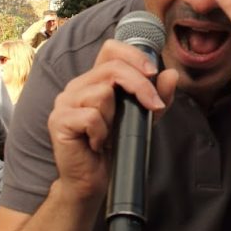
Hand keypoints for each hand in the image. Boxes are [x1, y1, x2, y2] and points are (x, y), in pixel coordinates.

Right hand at [46, 40, 177, 200]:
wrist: (92, 181)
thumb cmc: (114, 147)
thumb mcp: (142, 118)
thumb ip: (156, 96)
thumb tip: (171, 74)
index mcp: (94, 80)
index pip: (111, 49)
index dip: (133, 55)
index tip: (153, 72)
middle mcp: (77, 86)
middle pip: (112, 68)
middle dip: (140, 86)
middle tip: (153, 106)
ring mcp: (65, 102)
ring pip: (102, 93)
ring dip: (114, 117)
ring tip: (109, 133)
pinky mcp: (59, 121)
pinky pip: (91, 117)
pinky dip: (101, 133)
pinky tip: (97, 144)